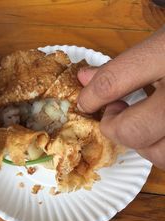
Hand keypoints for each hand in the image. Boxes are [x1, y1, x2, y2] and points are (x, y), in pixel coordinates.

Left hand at [77, 26, 164, 169]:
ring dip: (142, 142)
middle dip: (116, 127)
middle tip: (117, 113)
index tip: (85, 103)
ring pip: (158, 154)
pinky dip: (161, 147)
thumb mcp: (161, 46)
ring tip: (144, 122)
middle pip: (134, 131)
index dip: (91, 97)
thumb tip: (84, 79)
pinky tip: (162, 129)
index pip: (114, 82)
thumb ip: (121, 66)